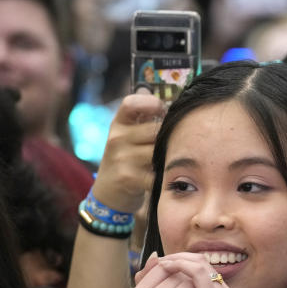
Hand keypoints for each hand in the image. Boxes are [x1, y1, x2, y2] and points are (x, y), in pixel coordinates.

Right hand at [91, 93, 164, 213]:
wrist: (109, 193)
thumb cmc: (127, 160)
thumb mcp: (128, 136)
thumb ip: (144, 119)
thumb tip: (165, 95)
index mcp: (118, 124)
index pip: (131, 103)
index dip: (151, 103)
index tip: (164, 110)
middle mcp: (116, 139)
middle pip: (154, 130)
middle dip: (168, 136)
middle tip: (178, 142)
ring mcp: (121, 159)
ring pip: (158, 151)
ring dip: (169, 156)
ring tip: (174, 159)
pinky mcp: (129, 179)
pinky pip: (158, 173)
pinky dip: (167, 175)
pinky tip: (168, 175)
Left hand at [155, 253, 240, 287]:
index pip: (202, 271)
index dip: (182, 265)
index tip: (161, 267)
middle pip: (201, 263)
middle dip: (178, 259)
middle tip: (158, 260)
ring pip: (199, 263)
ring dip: (178, 259)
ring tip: (160, 262)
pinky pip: (197, 271)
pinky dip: (181, 265)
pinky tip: (164, 267)